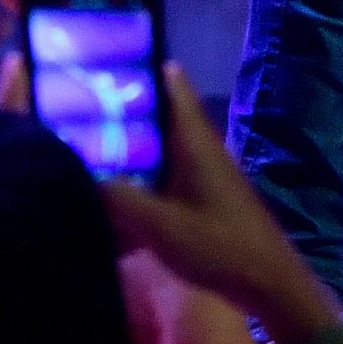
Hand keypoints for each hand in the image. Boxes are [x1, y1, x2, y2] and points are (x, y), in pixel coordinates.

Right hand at [104, 69, 333, 336]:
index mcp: (196, 142)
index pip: (171, 88)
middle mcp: (200, 149)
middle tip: (75, 107)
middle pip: (159, 118)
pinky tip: (114, 195)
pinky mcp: (203, 200)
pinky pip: (164, 178)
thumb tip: (78, 175)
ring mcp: (204, 175)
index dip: (142, 69)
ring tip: (84, 147)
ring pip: (160, 149)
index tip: (103, 59)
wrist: (267, 284)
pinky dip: (141, 178)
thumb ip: (119, 198)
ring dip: (130, 147)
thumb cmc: (219, 246)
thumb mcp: (160, 225)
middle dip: (123, 112)